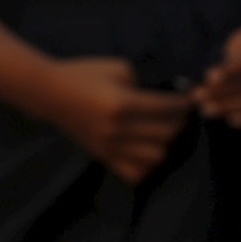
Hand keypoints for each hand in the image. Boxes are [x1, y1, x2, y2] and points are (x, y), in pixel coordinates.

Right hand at [42, 58, 193, 184]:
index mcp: (121, 103)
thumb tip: (168, 93)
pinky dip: (147, 165)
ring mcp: (110, 147)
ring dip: (166, 144)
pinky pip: (134, 173)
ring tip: (165, 131)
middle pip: (164, 134)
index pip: (164, 108)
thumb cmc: (84, 74)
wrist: (51, 93)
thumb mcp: (118, 67)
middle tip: (181, 114)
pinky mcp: (103, 158)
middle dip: (179, 122)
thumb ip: (143, 81)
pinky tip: (147, 150)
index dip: (182, 104)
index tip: (189, 100)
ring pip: (155, 157)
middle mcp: (118, 129)